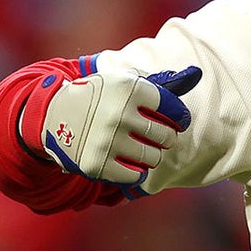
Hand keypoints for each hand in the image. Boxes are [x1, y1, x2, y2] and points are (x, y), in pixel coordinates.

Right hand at [35, 67, 201, 186]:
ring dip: (153, 155)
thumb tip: (197, 74)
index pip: (173, 108)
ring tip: (144, 149)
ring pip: (153, 158)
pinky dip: (137, 172)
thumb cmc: (101, 96)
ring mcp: (106, 140)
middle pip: (165, 135)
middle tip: (158, 137)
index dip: (179, 117)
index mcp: (129, 88)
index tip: (177, 122)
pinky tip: (130, 162)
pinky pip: (135, 176)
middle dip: (166, 137)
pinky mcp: (96, 164)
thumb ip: (164, 83)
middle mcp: (118, 113)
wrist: (53, 114)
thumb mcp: (126, 82)